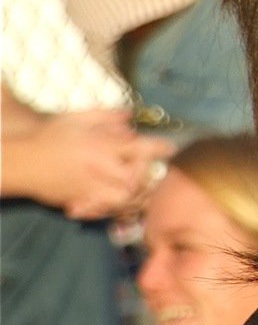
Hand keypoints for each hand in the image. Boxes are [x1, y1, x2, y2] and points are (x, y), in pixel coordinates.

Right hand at [5, 110, 174, 219]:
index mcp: (97, 144)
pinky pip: (108, 209)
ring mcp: (88, 186)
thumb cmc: (48, 137)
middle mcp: (96, 167)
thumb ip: (106, 116)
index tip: (171, 147)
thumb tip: (131, 115)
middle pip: (136, 176)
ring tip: (147, 188)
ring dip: (140, 193)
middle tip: (158, 170)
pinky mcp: (80, 201)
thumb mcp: (76, 118)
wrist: (19, 162)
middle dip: (151, 174)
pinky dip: (122, 207)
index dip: (159, 147)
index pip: (137, 147)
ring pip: (125, 197)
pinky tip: (129, 202)